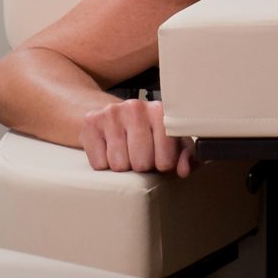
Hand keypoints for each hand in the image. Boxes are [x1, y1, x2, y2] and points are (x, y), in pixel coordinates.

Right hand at [80, 96, 195, 175]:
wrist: (113, 114)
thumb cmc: (147, 131)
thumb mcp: (172, 141)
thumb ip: (185, 155)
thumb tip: (185, 169)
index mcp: (160, 111)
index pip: (166, 159)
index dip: (162, 165)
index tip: (159, 158)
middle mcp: (136, 108)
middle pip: (141, 163)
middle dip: (141, 166)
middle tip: (139, 155)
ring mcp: (112, 113)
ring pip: (119, 164)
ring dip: (123, 165)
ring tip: (125, 152)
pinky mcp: (91, 122)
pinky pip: (99, 163)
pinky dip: (104, 163)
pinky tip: (109, 149)